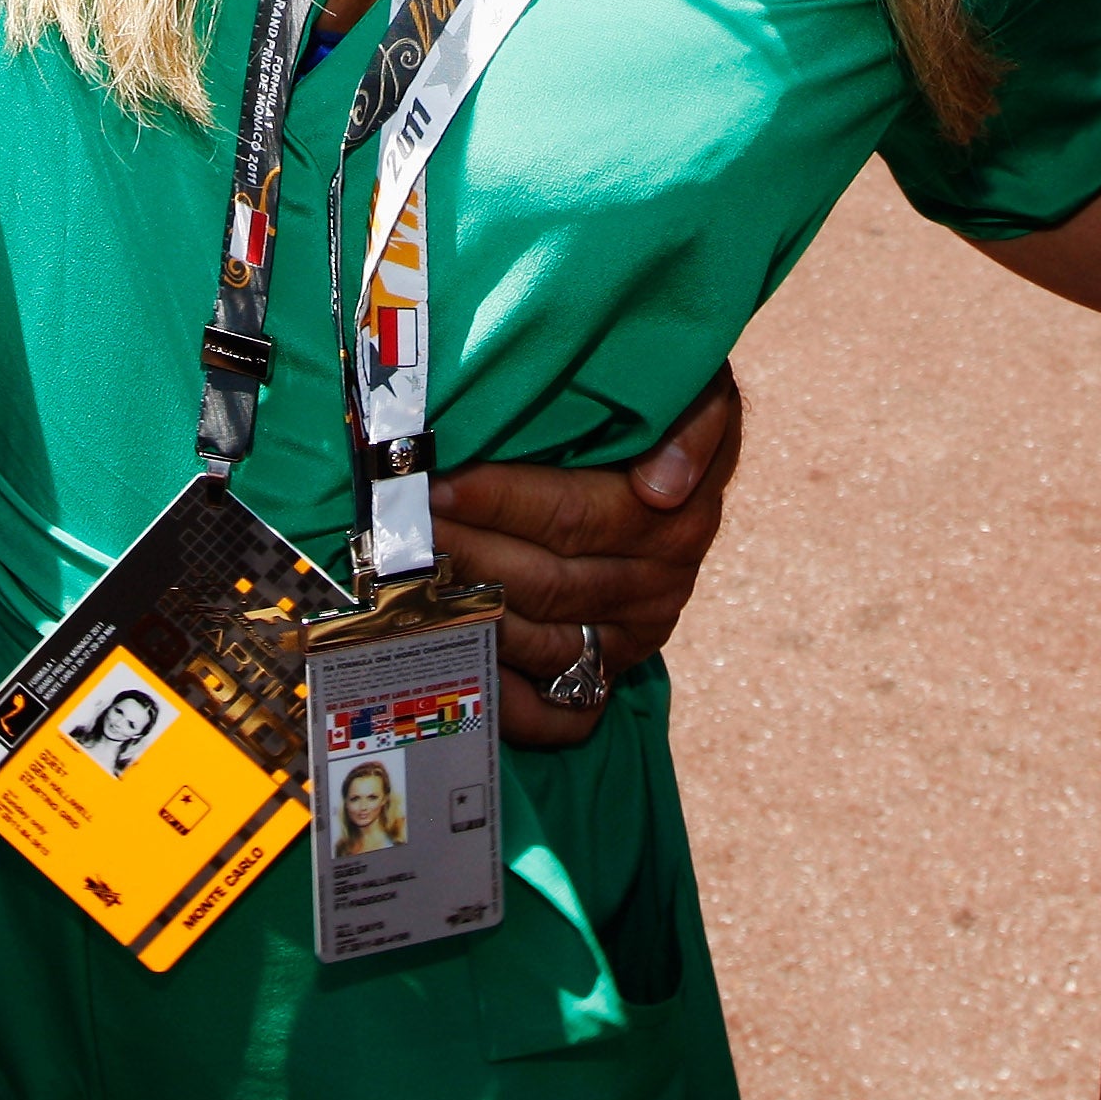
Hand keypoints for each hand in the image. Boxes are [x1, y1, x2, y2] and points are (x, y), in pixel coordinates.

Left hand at [428, 363, 743, 747]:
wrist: (677, 463)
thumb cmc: (667, 408)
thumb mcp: (699, 393)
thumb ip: (694, 424)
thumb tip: (662, 488)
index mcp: (678, 519)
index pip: (572, 516)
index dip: (501, 502)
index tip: (439, 485)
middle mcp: (661, 585)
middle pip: (544, 580)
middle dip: (465, 552)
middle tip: (401, 530)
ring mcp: (635, 635)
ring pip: (540, 640)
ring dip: (468, 611)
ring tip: (409, 578)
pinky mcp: (613, 669)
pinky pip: (556, 706)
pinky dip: (502, 693)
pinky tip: (451, 661)